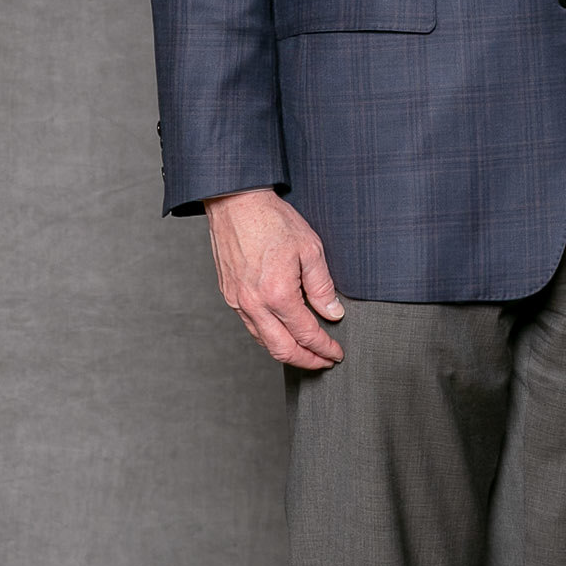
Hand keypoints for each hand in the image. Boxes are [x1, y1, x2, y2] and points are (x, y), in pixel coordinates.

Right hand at [203, 188, 344, 368]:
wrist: (236, 203)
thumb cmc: (273, 221)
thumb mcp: (310, 249)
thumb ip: (322, 286)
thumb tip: (333, 313)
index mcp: (277, 294)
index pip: (306, 333)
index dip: (324, 348)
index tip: (336, 353)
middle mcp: (253, 304)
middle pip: (281, 349)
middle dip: (306, 360)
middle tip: (324, 362)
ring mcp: (237, 302)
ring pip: (263, 341)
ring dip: (286, 351)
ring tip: (307, 352)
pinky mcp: (229, 296)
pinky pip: (251, 326)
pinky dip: (269, 336)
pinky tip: (283, 332)